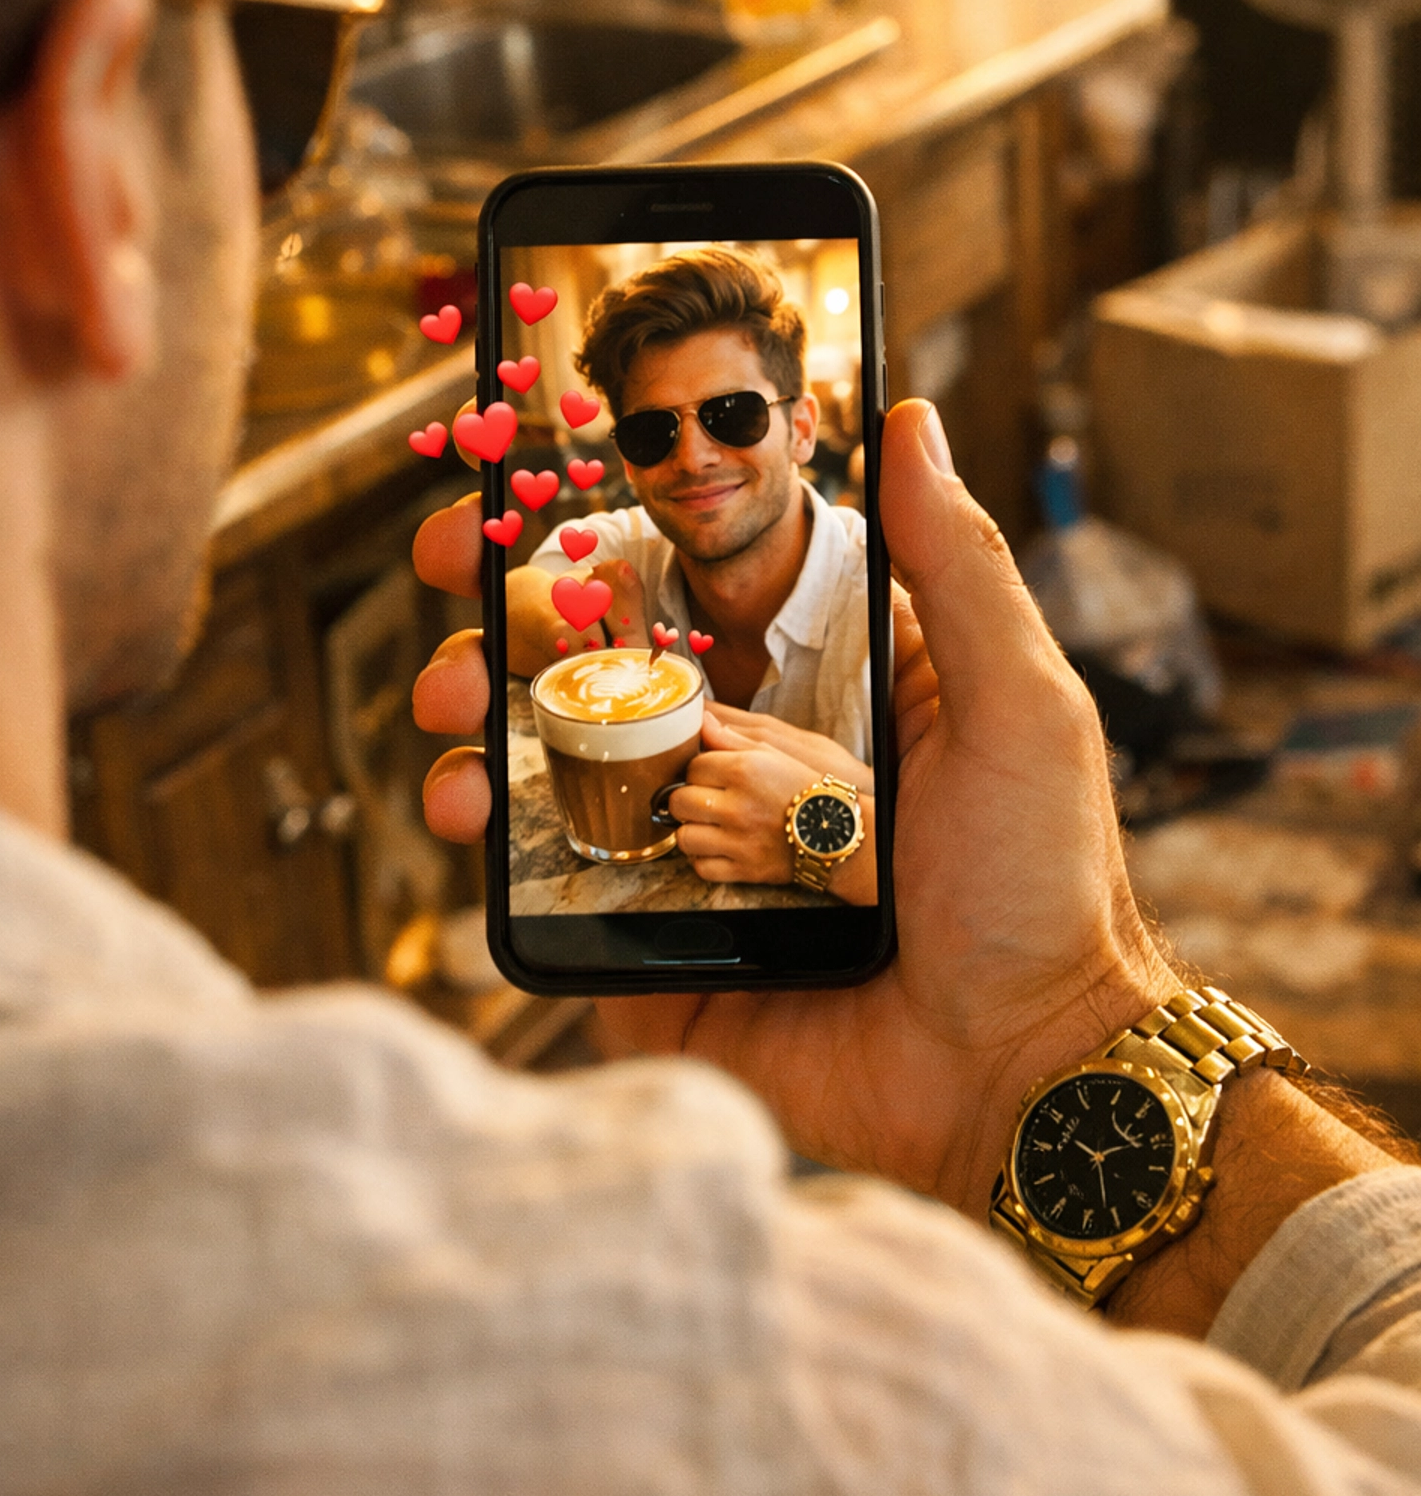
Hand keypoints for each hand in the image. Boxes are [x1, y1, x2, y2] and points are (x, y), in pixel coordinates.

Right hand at [411, 402, 1173, 1222]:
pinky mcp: (656, 956)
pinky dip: (499, 853)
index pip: (685, 592)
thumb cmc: (1045, 886)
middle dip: (503, 626)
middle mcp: (743, 765)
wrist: (1025, 1074)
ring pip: (557, 775)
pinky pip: (558, 895)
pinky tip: (475, 814)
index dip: (597, 540)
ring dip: (481, 729)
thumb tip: (911, 421)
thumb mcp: (1017, 704)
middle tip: (450, 591)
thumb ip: (956, 566)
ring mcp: (689, 860)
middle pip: (595, 675)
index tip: (519, 497)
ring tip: (452, 720)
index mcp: (819, 693)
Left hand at [669, 713, 875, 902]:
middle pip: (680, 802)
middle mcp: (737, 806)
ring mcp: (739, 840)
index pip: (692, 768)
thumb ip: (731, 738)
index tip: (709, 778)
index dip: (698, 772)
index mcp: (742, 770)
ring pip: (685, 837)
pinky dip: (703, 860)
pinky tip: (714, 848)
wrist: (833, 830)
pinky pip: (702, 868)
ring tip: (705, 825)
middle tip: (702, 801)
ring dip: (691, 832)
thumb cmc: (802, 787)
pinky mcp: (744, 869)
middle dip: (687, 800)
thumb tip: (702, 720)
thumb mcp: (772, 752)